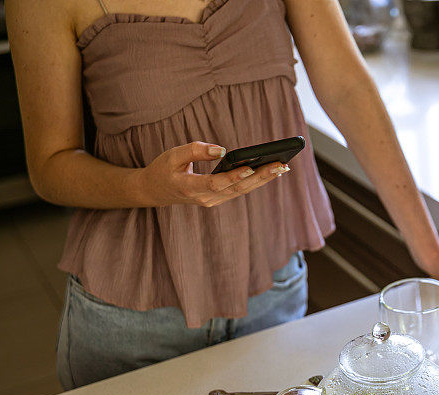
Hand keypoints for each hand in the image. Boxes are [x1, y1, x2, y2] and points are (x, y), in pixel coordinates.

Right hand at [139, 141, 289, 206]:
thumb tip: (222, 150)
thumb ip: (196, 150)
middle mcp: (205, 198)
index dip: (233, 176)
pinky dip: (257, 180)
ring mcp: (213, 201)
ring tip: (283, 167)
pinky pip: (241, 190)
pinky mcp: (219, 198)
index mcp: (189, 187)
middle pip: (237, 189)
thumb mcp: (172, 155)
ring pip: (242, 191)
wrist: (155, 191)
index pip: (215, 183)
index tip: (250, 166)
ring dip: (263, 179)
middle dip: (260, 176)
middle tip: (281, 165)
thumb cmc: (163, 169)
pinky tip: (272, 171)